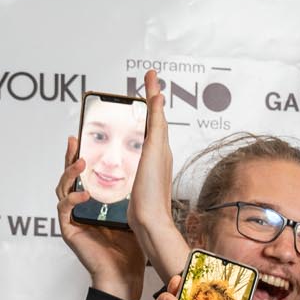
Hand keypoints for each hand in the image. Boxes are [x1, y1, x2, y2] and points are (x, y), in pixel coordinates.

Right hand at [56, 135, 145, 299]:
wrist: (124, 275)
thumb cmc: (130, 248)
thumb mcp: (134, 213)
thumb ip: (133, 192)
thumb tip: (147, 167)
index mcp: (94, 203)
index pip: (85, 175)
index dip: (83, 156)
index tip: (85, 138)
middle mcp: (80, 208)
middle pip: (69, 177)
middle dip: (69, 157)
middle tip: (74, 140)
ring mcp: (73, 218)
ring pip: (62, 188)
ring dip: (69, 173)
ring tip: (80, 162)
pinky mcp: (69, 230)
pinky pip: (63, 209)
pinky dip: (72, 200)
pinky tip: (83, 195)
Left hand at [127, 68, 192, 280]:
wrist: (152, 220)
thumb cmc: (147, 212)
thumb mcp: (138, 191)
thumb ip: (137, 182)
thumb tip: (137, 186)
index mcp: (157, 160)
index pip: (153, 132)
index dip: (153, 115)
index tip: (151, 101)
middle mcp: (162, 152)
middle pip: (158, 120)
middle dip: (155, 99)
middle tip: (152, 79)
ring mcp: (161, 150)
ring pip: (158, 117)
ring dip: (155, 96)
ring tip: (151, 78)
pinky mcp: (157, 150)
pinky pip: (156, 122)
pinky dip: (156, 106)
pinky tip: (155, 93)